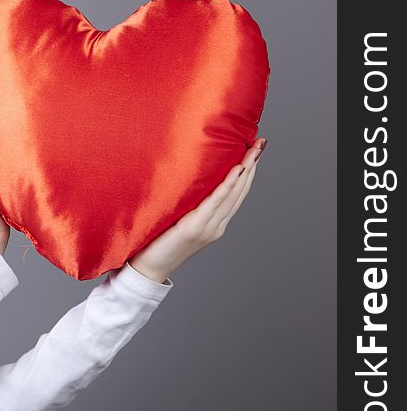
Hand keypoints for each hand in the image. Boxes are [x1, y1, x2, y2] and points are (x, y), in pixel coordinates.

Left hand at [128, 138, 266, 282]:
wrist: (147, 267)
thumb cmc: (157, 241)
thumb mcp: (178, 219)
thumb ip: (189, 204)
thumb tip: (189, 177)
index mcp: (215, 223)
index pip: (236, 194)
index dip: (248, 172)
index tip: (256, 151)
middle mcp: (216, 225)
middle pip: (240, 191)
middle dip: (253, 166)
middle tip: (262, 143)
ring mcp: (208, 227)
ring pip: (233, 194)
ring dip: (246, 170)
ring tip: (254, 150)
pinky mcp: (195, 227)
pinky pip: (215, 202)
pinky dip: (228, 185)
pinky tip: (237, 169)